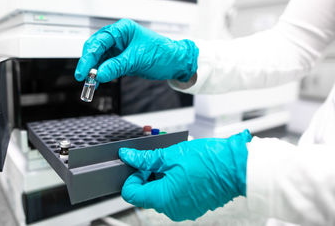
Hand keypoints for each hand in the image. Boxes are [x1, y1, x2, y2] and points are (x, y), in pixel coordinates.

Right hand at [74, 19, 198, 82]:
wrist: (175, 63)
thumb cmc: (162, 54)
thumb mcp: (138, 60)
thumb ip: (116, 66)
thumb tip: (99, 74)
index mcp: (122, 29)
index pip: (99, 42)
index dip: (88, 57)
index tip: (83, 71)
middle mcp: (118, 37)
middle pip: (95, 48)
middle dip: (89, 63)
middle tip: (84, 77)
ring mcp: (119, 48)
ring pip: (99, 58)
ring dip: (94, 70)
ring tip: (90, 83)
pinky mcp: (121, 59)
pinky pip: (106, 65)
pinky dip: (101, 73)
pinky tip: (97, 81)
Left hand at [118, 130, 251, 221]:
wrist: (237, 167)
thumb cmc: (209, 161)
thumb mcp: (171, 155)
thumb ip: (145, 158)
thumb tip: (129, 157)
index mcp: (163, 198)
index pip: (131, 193)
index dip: (132, 176)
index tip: (139, 164)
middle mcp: (172, 209)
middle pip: (147, 193)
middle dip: (148, 175)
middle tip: (158, 158)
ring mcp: (184, 209)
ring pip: (161, 194)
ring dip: (162, 178)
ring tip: (173, 162)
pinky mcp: (193, 206)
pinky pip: (175, 197)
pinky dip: (174, 184)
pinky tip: (183, 170)